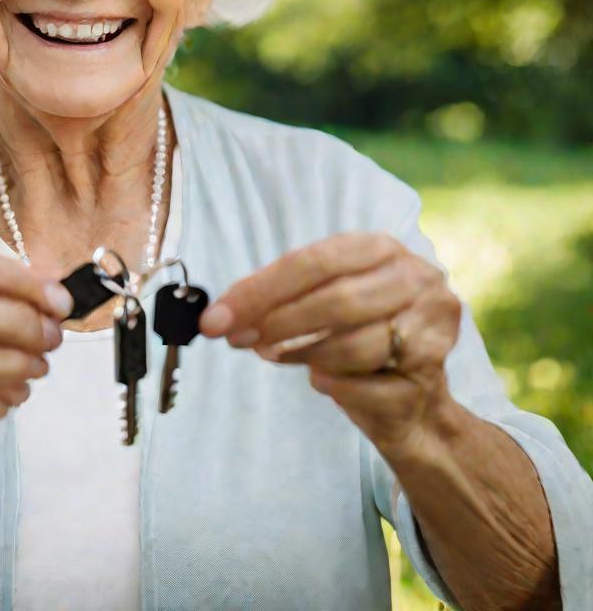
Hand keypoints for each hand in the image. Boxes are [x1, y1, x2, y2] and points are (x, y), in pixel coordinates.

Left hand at [198, 231, 462, 456]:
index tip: (219, 316)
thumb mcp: (320, 301)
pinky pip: (368, 384)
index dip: (260, 290)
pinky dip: (334, 384)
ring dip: (303, 354)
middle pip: (336, 299)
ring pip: (354, 343)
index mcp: (379, 248)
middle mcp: (413, 278)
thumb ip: (277, 300)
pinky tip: (319, 381)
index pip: (313, 261)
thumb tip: (220, 316)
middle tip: (241, 340)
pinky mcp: (432, 373)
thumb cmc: (358, 337)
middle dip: (278, 322)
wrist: (414, 402)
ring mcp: (430, 325)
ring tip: (276, 357)